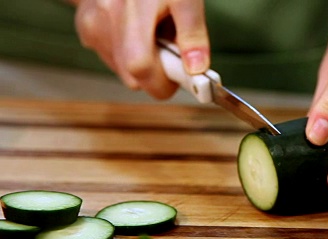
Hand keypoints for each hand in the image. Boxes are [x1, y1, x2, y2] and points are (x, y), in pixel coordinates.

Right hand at [71, 0, 209, 98]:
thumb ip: (192, 34)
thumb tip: (196, 69)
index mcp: (131, 19)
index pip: (143, 72)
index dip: (166, 83)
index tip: (183, 75)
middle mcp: (103, 25)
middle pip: (133, 77)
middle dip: (156, 71)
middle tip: (170, 45)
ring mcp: (91, 26)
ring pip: (122, 69)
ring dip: (142, 59)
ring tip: (153, 29)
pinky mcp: (85, 26)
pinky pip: (110, 54)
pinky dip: (127, 49)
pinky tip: (135, 27)